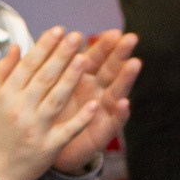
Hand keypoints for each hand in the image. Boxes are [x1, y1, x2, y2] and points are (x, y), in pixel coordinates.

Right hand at [0, 27, 97, 179]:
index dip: (44, 47)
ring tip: (86, 59)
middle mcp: (19, 110)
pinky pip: (67, 131)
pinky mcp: (48, 147)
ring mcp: (34, 129)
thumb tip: (14, 46)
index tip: (58, 30)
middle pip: (43, 79)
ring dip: (71, 80)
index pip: (27, 66)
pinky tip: (95, 105)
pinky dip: (81, 119)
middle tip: (77, 36)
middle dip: (61, 56)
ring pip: (55, 100)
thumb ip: (3, 72)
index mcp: (6, 96)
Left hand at [48, 31, 139, 174]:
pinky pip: (114, 121)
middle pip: (111, 69)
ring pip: (117, 90)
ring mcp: (102, 109)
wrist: (45, 146)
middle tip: (130, 38)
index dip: (104, 45)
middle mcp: (96, 90)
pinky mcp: (104, 130)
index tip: (113, 32)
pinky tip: (123, 104)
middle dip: (120, 53)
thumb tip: (47, 35)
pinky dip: (119, 113)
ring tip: (134, 64)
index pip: (95, 57)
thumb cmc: (50, 113)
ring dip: (126, 77)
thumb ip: (52, 62)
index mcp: (82, 77)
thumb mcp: (48, 86)